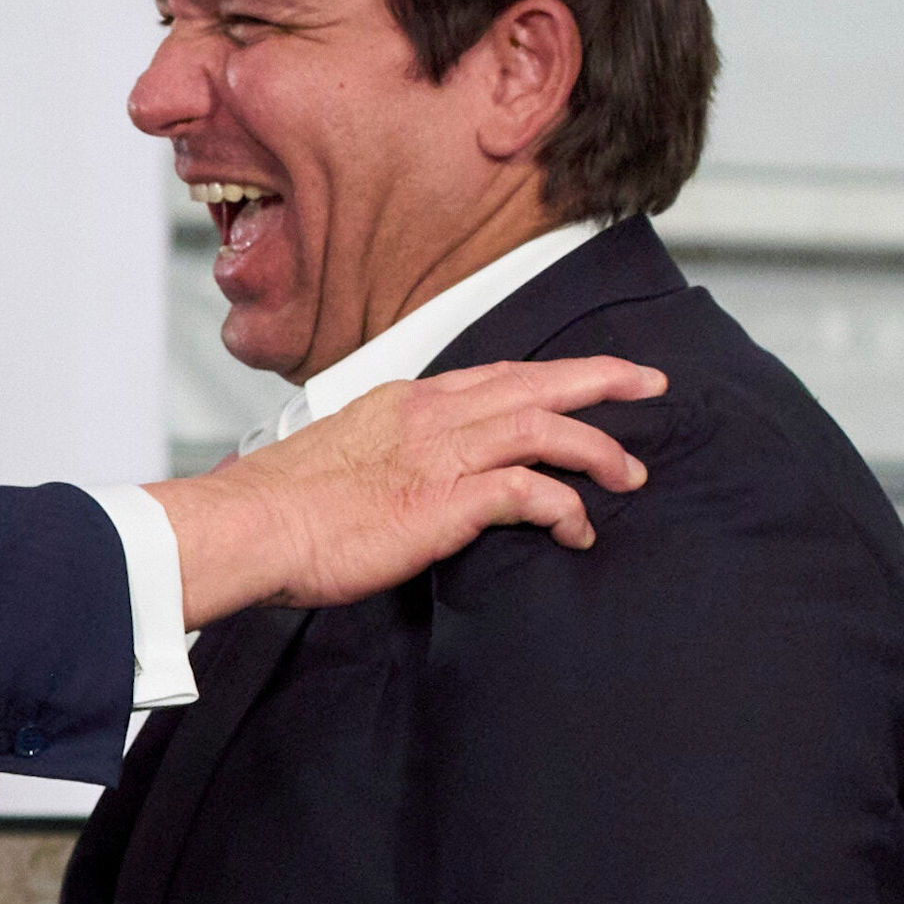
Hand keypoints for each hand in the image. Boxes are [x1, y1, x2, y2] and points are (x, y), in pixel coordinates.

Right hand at [150, 356, 665, 625]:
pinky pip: (529, 491)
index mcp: (406, 402)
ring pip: (546, 428)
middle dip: (603, 379)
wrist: (250, 525)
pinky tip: (578, 530)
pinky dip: (565, 507)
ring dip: (600, 449)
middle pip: (537, 382)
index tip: (591, 377)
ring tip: (631, 477)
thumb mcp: (341, 460)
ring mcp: (440, 454)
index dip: (552, 374)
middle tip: (654, 382)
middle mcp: (431, 415)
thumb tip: (401, 481)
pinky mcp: (445, 501)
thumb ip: (385, 458)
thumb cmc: (279, 507)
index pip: (498, 374)